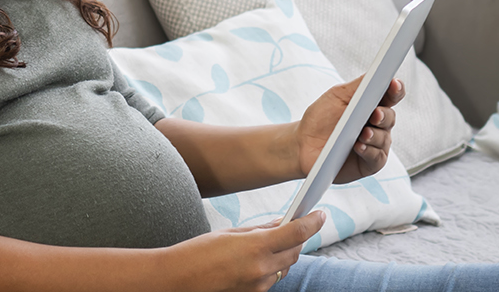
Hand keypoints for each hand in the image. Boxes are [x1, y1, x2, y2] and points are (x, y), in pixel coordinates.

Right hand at [165, 212, 322, 291]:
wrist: (178, 279)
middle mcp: (261, 268)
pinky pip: (273, 278)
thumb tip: (282, 223)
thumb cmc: (197, 252)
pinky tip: (262, 259)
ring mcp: (259, 284)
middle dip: (299, 237)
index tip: (320, 214)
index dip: (313, 222)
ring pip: (286, 266)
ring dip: (286, 253)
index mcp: (255, 247)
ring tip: (276, 242)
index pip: (296, 232)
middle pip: (295, 250)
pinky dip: (273, 267)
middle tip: (297, 225)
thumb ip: (260, 229)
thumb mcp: (230, 233)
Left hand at [295, 77, 404, 183]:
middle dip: (384, 115)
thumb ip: (358, 86)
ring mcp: (375, 144)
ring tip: (363, 134)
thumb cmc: (320, 118)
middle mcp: (377, 125)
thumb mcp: (337, 96)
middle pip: (390, 117)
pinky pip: (377, 157)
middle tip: (376, 113)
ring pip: (384, 138)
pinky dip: (369, 151)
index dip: (396, 89)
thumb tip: (377, 73)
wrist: (302, 144)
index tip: (394, 84)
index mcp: (372, 105)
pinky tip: (359, 147)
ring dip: (375, 135)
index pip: (391, 96)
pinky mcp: (369, 163)